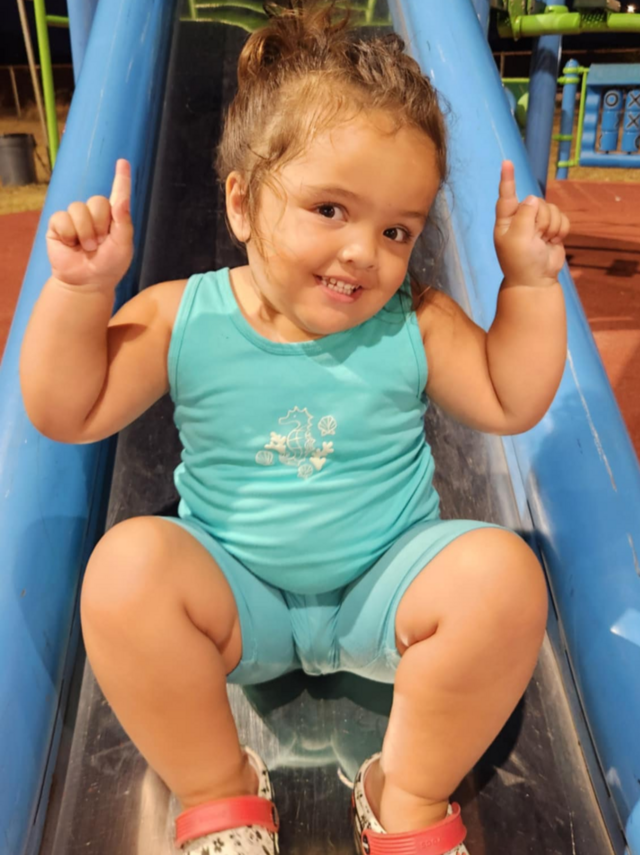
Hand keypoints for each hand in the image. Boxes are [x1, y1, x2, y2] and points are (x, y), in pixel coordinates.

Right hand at [46, 158, 133, 289]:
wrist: (87, 283)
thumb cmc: (109, 266)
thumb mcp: (123, 245)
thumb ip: (123, 221)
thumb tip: (122, 199)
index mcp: (114, 218)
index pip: (118, 195)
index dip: (121, 179)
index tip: (123, 162)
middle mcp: (95, 214)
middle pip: (97, 201)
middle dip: (99, 225)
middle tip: (99, 244)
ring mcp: (75, 218)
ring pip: (78, 209)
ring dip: (85, 233)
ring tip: (87, 248)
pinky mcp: (58, 224)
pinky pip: (62, 218)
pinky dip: (68, 234)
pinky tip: (70, 245)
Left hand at [494, 161, 569, 286]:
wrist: (537, 280)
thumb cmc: (521, 261)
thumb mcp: (517, 238)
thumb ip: (524, 215)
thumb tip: (532, 199)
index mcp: (506, 220)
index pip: (507, 196)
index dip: (508, 179)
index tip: (506, 162)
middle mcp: (521, 218)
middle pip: (537, 202)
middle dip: (541, 220)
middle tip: (536, 238)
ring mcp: (537, 223)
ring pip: (552, 209)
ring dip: (551, 227)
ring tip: (543, 242)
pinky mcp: (552, 228)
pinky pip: (562, 218)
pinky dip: (561, 231)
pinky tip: (553, 242)